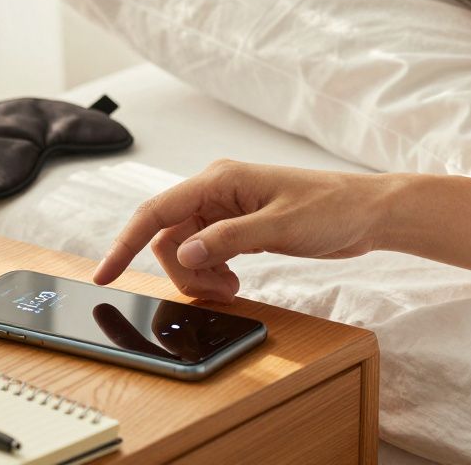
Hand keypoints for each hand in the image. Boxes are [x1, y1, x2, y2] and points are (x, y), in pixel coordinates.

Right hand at [92, 160, 392, 302]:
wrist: (366, 213)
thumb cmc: (331, 209)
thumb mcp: (279, 227)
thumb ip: (228, 239)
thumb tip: (185, 252)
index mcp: (219, 180)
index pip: (156, 212)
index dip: (124, 244)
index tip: (104, 275)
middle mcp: (215, 190)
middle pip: (168, 237)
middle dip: (183, 270)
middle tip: (220, 291)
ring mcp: (225, 209)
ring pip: (184, 248)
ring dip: (199, 275)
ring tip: (233, 287)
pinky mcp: (237, 226)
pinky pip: (204, 252)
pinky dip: (211, 272)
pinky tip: (235, 279)